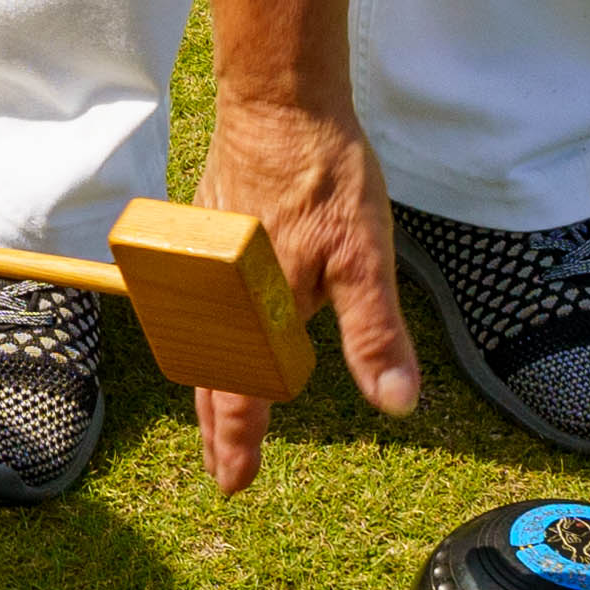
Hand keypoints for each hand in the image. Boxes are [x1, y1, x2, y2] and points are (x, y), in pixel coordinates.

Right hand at [184, 89, 422, 495]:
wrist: (279, 105)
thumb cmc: (325, 178)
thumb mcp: (365, 259)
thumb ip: (375, 335)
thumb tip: (396, 403)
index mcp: (256, 312)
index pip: (241, 398)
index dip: (238, 445)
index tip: (235, 484)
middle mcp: (218, 297)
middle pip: (210, 379)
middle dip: (217, 428)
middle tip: (221, 468)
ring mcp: (202, 266)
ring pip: (197, 344)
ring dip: (207, 384)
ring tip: (216, 416)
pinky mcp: (200, 237)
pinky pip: (192, 305)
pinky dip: (203, 336)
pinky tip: (213, 335)